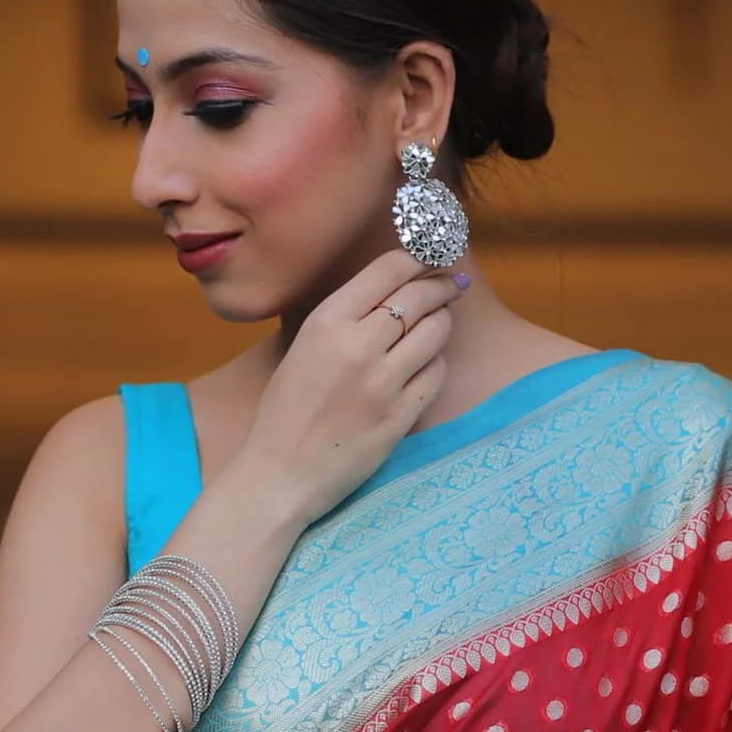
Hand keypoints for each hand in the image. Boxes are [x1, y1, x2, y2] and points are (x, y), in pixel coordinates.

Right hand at [229, 248, 467, 532]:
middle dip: (441, 285)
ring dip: (443, 322)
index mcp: (327, 322)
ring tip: (440, 322)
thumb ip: (342, 319)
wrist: (279, 476)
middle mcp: (358, 346)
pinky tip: (427, 364)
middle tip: (452, 284)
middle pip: (419, 296)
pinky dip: (436, 363)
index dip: (418, 256)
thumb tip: (387, 289)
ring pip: (435, 332)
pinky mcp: (400, 417)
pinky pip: (436, 375)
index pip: (389, 269)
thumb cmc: (284, 414)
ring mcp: (383, 383)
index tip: (430, 255)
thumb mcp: (302, 349)